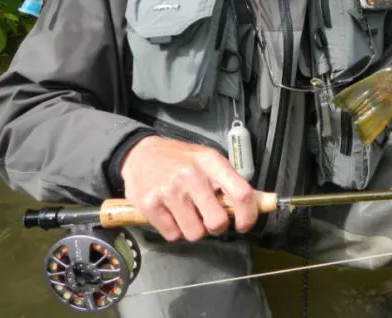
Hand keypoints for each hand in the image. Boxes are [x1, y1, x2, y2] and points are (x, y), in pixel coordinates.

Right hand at [120, 136, 258, 241]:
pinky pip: (173, 235)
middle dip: (216, 226)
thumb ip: (227, 180)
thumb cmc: (179, 159)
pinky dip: (174, 230)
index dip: (248, 215)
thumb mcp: (207, 159)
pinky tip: (170, 213)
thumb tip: (253, 205)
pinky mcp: (150, 205)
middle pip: (217, 222)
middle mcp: (191, 176)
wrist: (138, 154)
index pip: (241, 193)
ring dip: (193, 228)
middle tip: (208, 217)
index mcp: (211, 162)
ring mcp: (169, 191)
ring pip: (195, 234)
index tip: (243, 225)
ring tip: (186, 212)